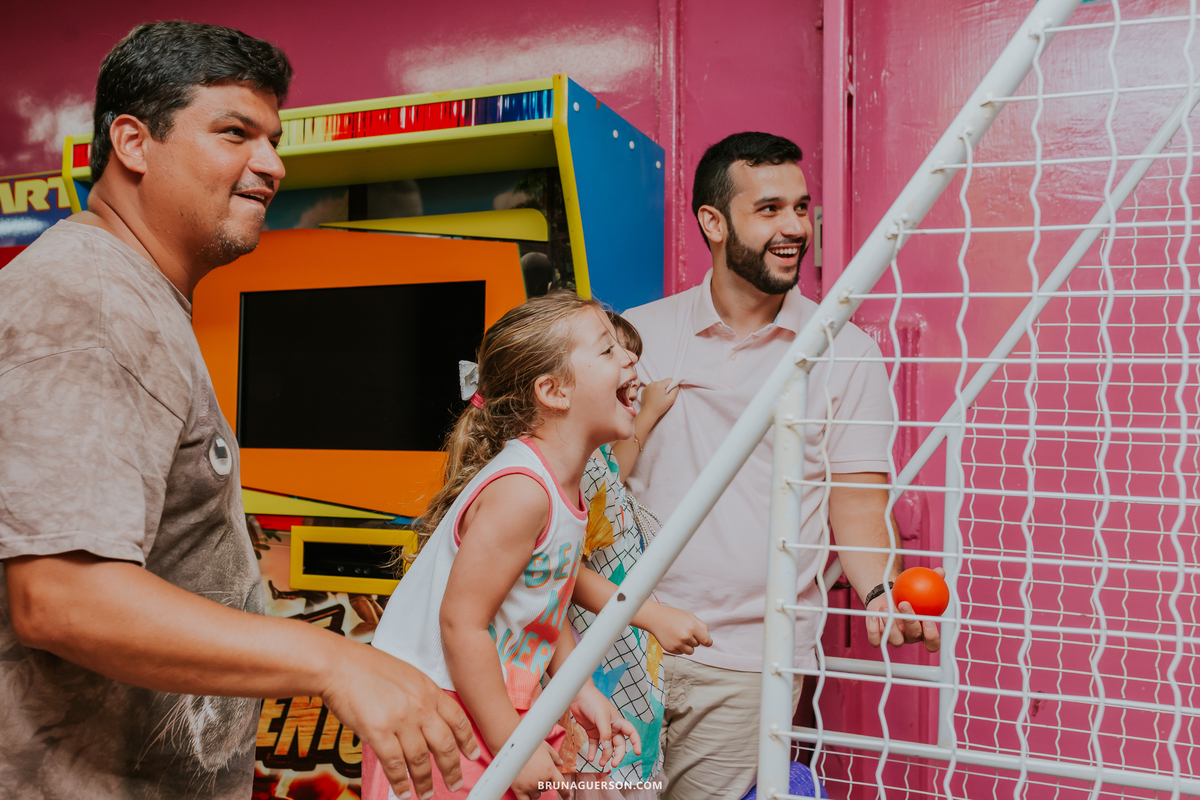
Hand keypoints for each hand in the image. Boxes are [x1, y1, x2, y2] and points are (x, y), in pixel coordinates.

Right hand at [320, 641, 479, 799]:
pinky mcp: (379, 732)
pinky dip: (401, 782)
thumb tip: (428, 719)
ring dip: (425, 781)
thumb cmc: (367, 667)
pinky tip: (403, 791)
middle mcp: (420, 706)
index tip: (471, 754)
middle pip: (444, 744)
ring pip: (421, 760)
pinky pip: (395, 765)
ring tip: (427, 793)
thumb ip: (421, 697)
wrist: (340, 665)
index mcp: (429, 690)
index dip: (467, 741)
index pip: (458, 719)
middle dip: (452, 769)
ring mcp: (401, 720)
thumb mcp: (408, 675)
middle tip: (454, 783)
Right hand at [512, 741, 565, 799]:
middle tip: (536, 772)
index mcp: (550, 771)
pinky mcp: (519, 790)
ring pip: (536, 795)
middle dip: (543, 782)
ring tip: (528, 778)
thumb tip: (560, 763)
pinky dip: (526, 798)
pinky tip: (526, 794)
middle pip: (545, 788)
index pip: (561, 786)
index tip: (566, 796)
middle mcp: (542, 781)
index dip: (565, 792)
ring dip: (535, 789)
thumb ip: (555, 756)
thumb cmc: (530, 745)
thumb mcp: (546, 747)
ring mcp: (530, 786)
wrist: (512, 747)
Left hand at [568, 683, 640, 768]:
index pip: (631, 733)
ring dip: (605, 755)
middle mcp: (612, 727)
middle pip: (619, 744)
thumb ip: (605, 733)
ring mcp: (602, 730)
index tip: (637, 752)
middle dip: (618, 755)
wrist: (578, 695)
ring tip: (600, 763)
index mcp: (618, 721)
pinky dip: (593, 752)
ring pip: (607, 746)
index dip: (636, 742)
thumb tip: (608, 747)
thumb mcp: (601, 717)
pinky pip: (594, 744)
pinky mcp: (592, 731)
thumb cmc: (593, 700)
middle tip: (613, 764)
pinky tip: (591, 758)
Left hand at [639, 378, 678, 420]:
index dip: (672, 386)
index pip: (669, 380)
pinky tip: (653, 398)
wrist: (648, 413)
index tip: (669, 393)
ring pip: (657, 385)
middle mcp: (652, 383)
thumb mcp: (671, 399)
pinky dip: (653, 391)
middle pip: (663, 382)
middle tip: (663, 397)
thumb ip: (675, 390)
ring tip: (658, 398)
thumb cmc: (660, 407)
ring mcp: (647, 386)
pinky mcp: (644, 390)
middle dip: (665, 388)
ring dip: (659, 389)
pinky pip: (652, 387)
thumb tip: (676, 384)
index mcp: (659, 384)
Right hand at [643, 602, 712, 654]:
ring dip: (688, 645)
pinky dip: (679, 647)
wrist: (655, 618)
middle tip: (684, 630)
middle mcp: (685, 637)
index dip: (708, 642)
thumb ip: (702, 627)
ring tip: (680, 636)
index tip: (708, 642)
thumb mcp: (690, 616)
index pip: (706, 641)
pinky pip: (681, 652)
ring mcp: (677, 644)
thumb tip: (708, 639)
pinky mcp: (671, 649)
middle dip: (694, 639)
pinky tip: (673, 638)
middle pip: (697, 645)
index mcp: (692, 628)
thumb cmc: (673, 615)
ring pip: (690, 651)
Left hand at [865, 568, 942, 652]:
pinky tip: (874, 615)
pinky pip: (876, 640)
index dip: (932, 636)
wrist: (885, 597)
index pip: (932, 642)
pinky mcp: (879, 638)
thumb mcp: (918, 587)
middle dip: (910, 622)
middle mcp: (910, 637)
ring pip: (895, 639)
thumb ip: (931, 582)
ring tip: (885, 606)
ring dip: (890, 623)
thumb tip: (940, 572)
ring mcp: (894, 639)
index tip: (929, 620)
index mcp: (923, 631)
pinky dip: (873, 629)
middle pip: (913, 636)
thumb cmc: (906, 594)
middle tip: (904, 604)